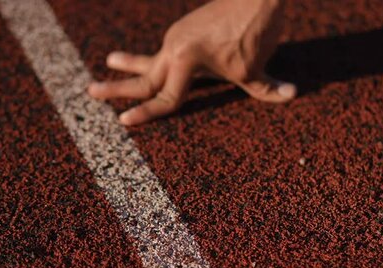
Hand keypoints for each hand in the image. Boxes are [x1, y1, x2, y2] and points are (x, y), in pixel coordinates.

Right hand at [88, 0, 295, 124]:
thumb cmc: (255, 32)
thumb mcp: (257, 68)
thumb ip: (267, 88)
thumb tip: (292, 94)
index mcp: (184, 60)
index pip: (164, 97)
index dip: (146, 114)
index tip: (124, 123)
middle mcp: (174, 47)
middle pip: (143, 75)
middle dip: (117, 87)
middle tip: (91, 91)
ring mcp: (179, 36)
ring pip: (150, 58)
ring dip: (129, 64)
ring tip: (108, 63)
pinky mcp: (187, 30)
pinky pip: (169, 52)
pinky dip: (158, 61)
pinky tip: (154, 60)